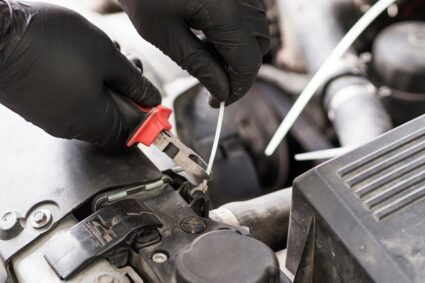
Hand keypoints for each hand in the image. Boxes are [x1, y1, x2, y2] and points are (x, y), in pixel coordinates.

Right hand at [0, 1, 160, 149]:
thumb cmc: (51, 44)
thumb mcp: (107, 57)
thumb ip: (134, 82)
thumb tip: (152, 98)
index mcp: (94, 122)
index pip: (129, 136)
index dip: (145, 118)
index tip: (150, 100)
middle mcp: (72, 127)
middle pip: (112, 118)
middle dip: (127, 92)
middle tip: (129, 66)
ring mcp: (52, 117)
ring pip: (92, 105)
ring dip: (106, 82)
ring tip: (106, 54)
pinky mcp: (38, 104)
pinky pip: (71, 100)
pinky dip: (85, 82)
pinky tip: (83, 57)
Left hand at [118, 0, 269, 106]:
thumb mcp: (165, 35)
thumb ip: (198, 65)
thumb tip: (221, 91)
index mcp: (226, 11)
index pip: (248, 62)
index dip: (237, 89)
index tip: (219, 102)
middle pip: (258, 48)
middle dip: (239, 72)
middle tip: (213, 84)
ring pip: (256, 32)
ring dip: (237, 53)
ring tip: (207, 59)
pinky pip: (247, 16)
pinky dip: (235, 34)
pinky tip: (209, 38)